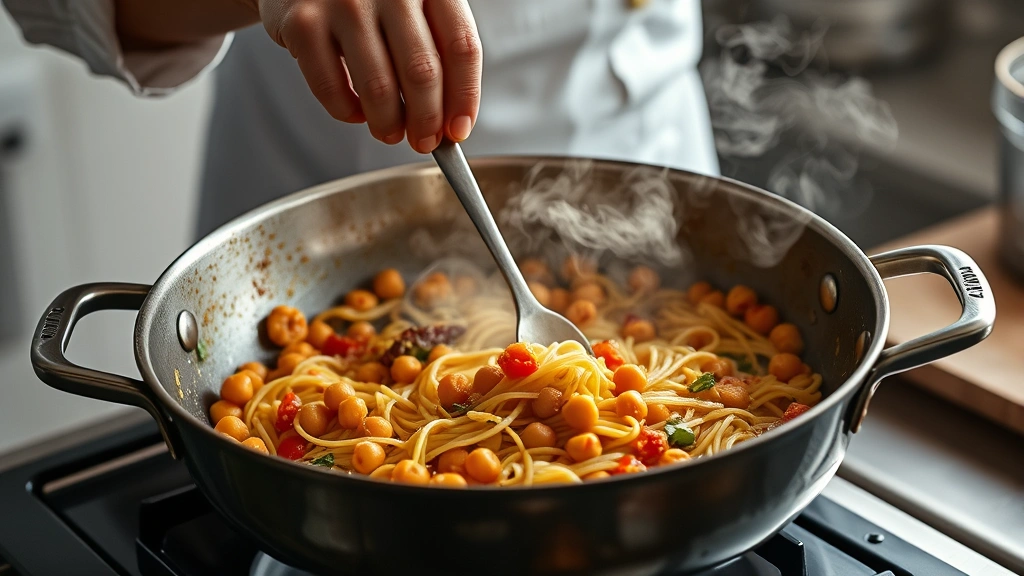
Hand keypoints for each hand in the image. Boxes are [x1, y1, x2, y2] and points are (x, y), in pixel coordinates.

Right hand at [251, 0, 481, 152]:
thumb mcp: (413, 5)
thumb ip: (434, 48)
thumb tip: (448, 118)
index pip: (460, 47)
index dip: (464, 97)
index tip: (457, 129)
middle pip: (422, 72)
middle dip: (426, 120)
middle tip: (423, 140)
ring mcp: (345, 4)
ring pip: (379, 87)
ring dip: (388, 123)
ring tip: (389, 131)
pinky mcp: (303, 23)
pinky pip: (332, 88)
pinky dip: (347, 111)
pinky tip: (355, 111)